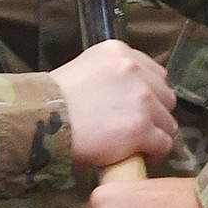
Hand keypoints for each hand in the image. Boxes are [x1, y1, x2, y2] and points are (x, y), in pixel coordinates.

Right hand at [49, 41, 175, 169]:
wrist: (39, 121)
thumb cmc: (53, 102)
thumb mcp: (84, 70)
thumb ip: (112, 76)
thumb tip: (129, 96)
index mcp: (119, 51)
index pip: (155, 74)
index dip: (149, 95)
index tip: (139, 109)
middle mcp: (134, 70)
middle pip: (165, 96)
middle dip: (154, 114)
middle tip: (137, 129)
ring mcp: (140, 99)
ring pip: (168, 122)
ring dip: (155, 134)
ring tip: (136, 145)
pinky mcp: (141, 127)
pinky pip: (163, 144)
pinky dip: (154, 153)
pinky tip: (138, 156)